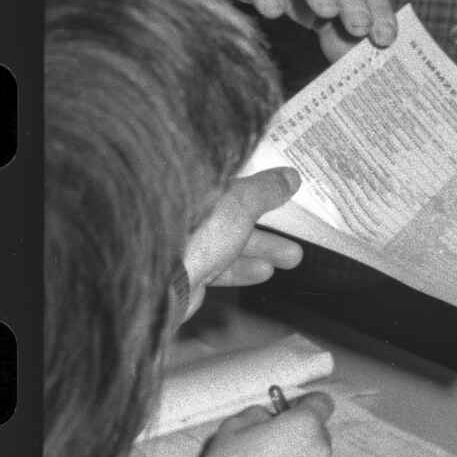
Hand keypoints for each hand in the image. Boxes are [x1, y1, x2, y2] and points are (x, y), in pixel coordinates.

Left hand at [180, 170, 306, 311]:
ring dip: (263, 249)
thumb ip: (266, 190)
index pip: (236, 182)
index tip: (285, 192)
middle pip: (236, 215)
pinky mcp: (186, 271)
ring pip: (230, 243)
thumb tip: (291, 176)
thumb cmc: (195, 232)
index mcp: (201, 188)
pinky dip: (242, 269)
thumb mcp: (241, 204)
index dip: (262, 186)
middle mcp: (191, 212)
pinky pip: (219, 267)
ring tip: (293, 258)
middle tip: (297, 230)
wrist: (160, 281)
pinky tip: (264, 273)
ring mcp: (187, 243)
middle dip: (269, 225)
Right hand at [189, 393, 333, 456]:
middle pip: (318, 434)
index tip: (291, 411)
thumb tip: (271, 417)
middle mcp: (321, 450)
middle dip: (300, 435)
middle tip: (272, 445)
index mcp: (304, 424)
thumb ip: (261, 413)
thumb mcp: (235, 424)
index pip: (321, 402)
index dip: (306, 404)